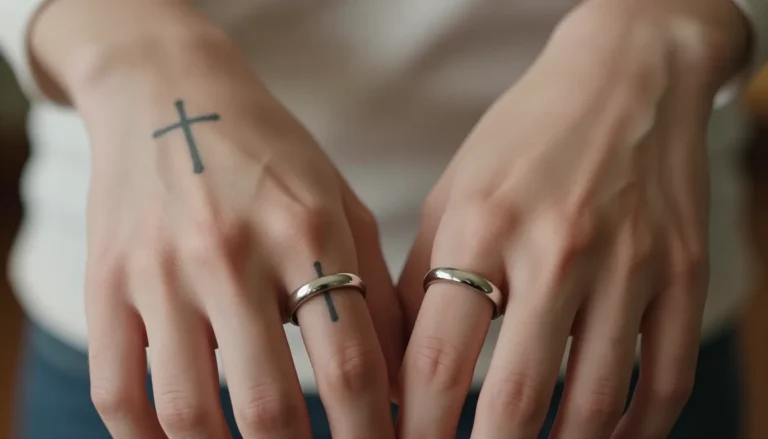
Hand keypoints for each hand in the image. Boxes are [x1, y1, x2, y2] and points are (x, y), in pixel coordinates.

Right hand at [72, 30, 402, 438]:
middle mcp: (230, 253)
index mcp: (305, 230)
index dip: (373, 434)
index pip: (351, 365)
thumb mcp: (340, 204)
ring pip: (188, 411)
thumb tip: (399, 391)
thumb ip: (376, 295)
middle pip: (271, 406)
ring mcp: (160, 271)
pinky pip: (116, 389)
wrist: (169, 91)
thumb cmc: (269, 153)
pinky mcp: (106, 282)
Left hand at [396, 1, 747, 437]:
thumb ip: (420, 283)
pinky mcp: (683, 272)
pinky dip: (635, 431)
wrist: (628, 78)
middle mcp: (557, 246)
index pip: (437, 359)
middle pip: (513, 398)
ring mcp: (629, 262)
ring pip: (593, 403)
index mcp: (483, 224)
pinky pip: (666, 379)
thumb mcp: (453, 194)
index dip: (416, 426)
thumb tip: (399, 373)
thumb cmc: (525, 140)